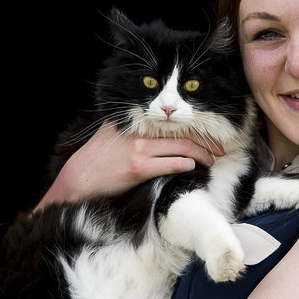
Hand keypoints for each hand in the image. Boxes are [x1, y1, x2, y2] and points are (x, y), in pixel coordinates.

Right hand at [36, 121, 224, 206]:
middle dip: (205, 142)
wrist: (79, 178)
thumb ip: (132, 126)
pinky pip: (170, 164)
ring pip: (181, 147)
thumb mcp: (112, 132)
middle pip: (181, 133)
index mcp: (134, 121)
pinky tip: (193, 167)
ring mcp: (139, 149)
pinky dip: (186, 164)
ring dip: (202, 154)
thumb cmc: (97, 158)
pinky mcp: (138, 167)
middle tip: (219, 149)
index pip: (171, 120)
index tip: (209, 133)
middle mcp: (138, 131)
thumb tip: (156, 125)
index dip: (194, 126)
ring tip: (212, 160)